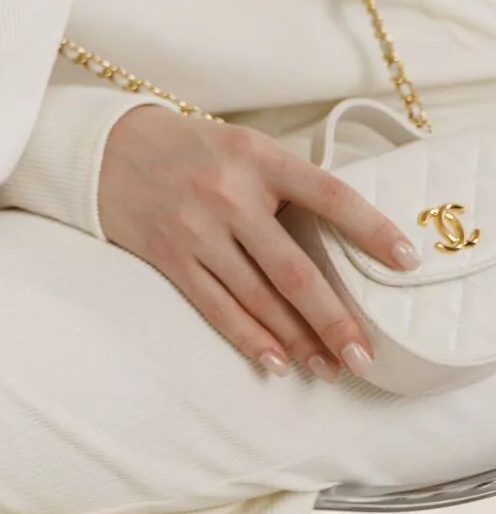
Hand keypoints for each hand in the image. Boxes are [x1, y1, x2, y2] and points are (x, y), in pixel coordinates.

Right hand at [98, 105, 414, 380]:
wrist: (107, 148)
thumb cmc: (189, 149)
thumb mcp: (242, 147)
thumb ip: (284, 182)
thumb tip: (339, 237)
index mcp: (258, 158)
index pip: (328, 194)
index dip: (370, 228)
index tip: (406, 260)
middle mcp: (229, 195)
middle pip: (293, 268)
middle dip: (333, 318)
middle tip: (364, 353)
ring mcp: (197, 229)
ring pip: (258, 297)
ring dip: (297, 338)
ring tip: (329, 366)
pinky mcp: (170, 257)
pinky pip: (217, 307)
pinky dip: (250, 338)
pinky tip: (277, 361)